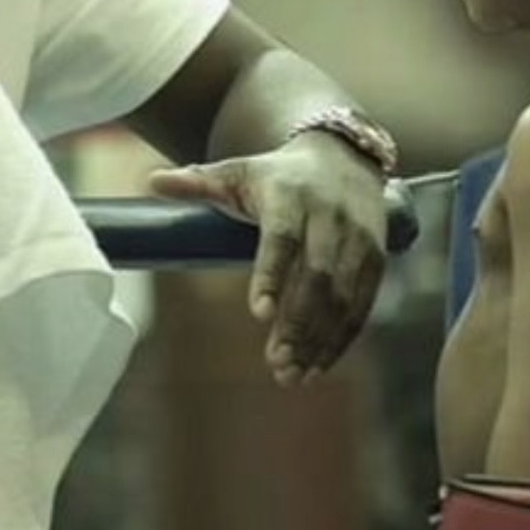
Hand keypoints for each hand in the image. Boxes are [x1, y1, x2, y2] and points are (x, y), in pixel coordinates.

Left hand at [150, 133, 386, 383]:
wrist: (342, 155)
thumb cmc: (277, 174)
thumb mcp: (238, 171)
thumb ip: (198, 182)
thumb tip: (152, 181)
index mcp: (290, 194)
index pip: (282, 237)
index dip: (271, 274)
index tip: (257, 313)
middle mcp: (330, 215)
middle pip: (317, 275)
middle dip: (298, 322)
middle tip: (275, 364)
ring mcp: (358, 238)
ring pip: (343, 296)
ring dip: (320, 339)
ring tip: (292, 375)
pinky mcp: (377, 258)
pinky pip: (362, 304)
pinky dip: (342, 338)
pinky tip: (319, 366)